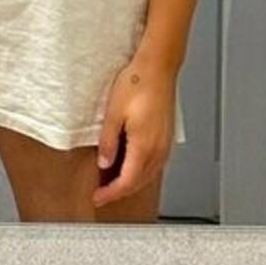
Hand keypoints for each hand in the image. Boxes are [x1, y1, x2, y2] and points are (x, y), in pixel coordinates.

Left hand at [92, 52, 178, 207]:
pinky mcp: (167, 137)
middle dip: (119, 192)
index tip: (98, 197)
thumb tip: (104, 163)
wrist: (158, 67)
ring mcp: (165, 144)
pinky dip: (142, 172)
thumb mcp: (113, 113)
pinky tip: (132, 166)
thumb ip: (108, 142)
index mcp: (144, 147)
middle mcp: (158, 149)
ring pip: (148, 175)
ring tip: (113, 182)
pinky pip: (155, 164)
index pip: (126, 182)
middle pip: (139, 183)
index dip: (110, 194)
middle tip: (102, 193)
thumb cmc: (138, 83)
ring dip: (131, 183)